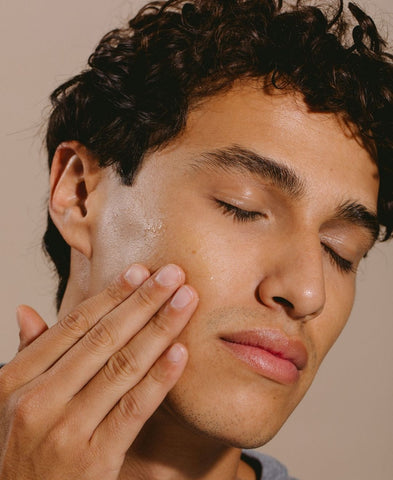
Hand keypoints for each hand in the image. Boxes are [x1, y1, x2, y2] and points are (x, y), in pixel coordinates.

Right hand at [0, 264, 197, 479]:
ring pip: (123, 366)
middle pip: (103, 338)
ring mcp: (65, 431)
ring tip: (186, 301)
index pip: (74, 325)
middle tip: (174, 274)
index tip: (141, 270)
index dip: (111, 295)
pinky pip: (134, 409)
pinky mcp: (94, 459)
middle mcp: (37, 401)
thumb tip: (26, 310)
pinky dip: (159, 378)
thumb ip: (27, 355)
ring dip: (160, 328)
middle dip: (144, 301)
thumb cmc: (24, 447)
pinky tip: (181, 352)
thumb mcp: (12, 401)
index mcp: (17, 379)